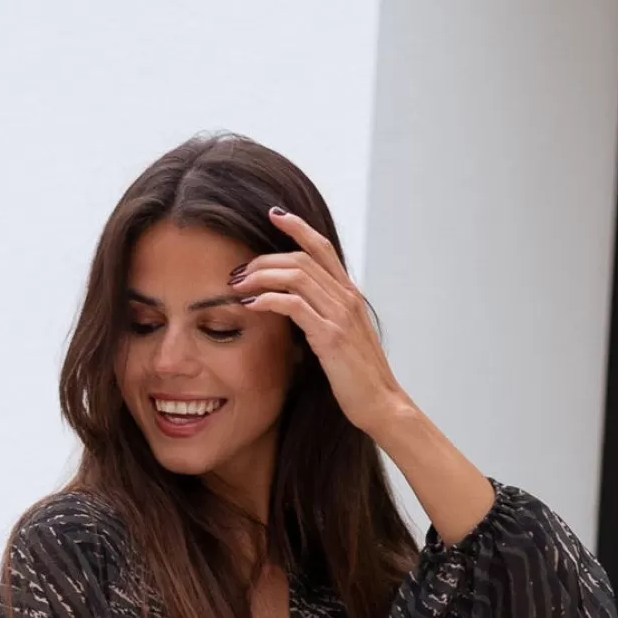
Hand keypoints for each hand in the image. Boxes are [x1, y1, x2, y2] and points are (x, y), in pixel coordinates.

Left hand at [234, 208, 497, 545]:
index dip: (298, 226)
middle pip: (301, 257)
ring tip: (237, 286)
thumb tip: (294, 308)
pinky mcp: (331, 337)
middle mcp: (347, 298)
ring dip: (261, 276)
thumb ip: (322, 317)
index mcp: (349, 295)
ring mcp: (340, 315)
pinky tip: (250, 306)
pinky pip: (294, 305)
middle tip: (238, 270)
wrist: (381, 403)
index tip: (274, 214)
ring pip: (295, 276)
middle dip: (264, 258)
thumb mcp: (341, 338)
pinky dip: (268, 300)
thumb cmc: (358, 377)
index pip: (322, 248)